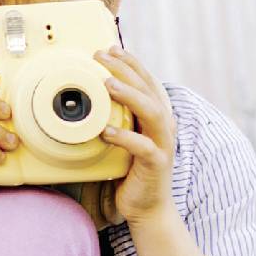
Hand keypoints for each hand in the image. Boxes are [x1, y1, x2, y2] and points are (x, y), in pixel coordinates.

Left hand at [96, 47, 178, 224]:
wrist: (148, 207)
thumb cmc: (132, 172)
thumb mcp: (124, 139)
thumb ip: (118, 119)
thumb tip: (91, 98)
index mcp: (157, 117)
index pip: (147, 81)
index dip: (131, 62)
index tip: (110, 48)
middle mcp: (164, 127)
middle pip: (149, 90)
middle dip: (126, 70)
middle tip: (102, 56)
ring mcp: (163, 145)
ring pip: (152, 113)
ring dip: (129, 96)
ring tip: (106, 85)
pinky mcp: (156, 164)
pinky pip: (142, 147)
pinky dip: (125, 137)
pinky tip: (106, 132)